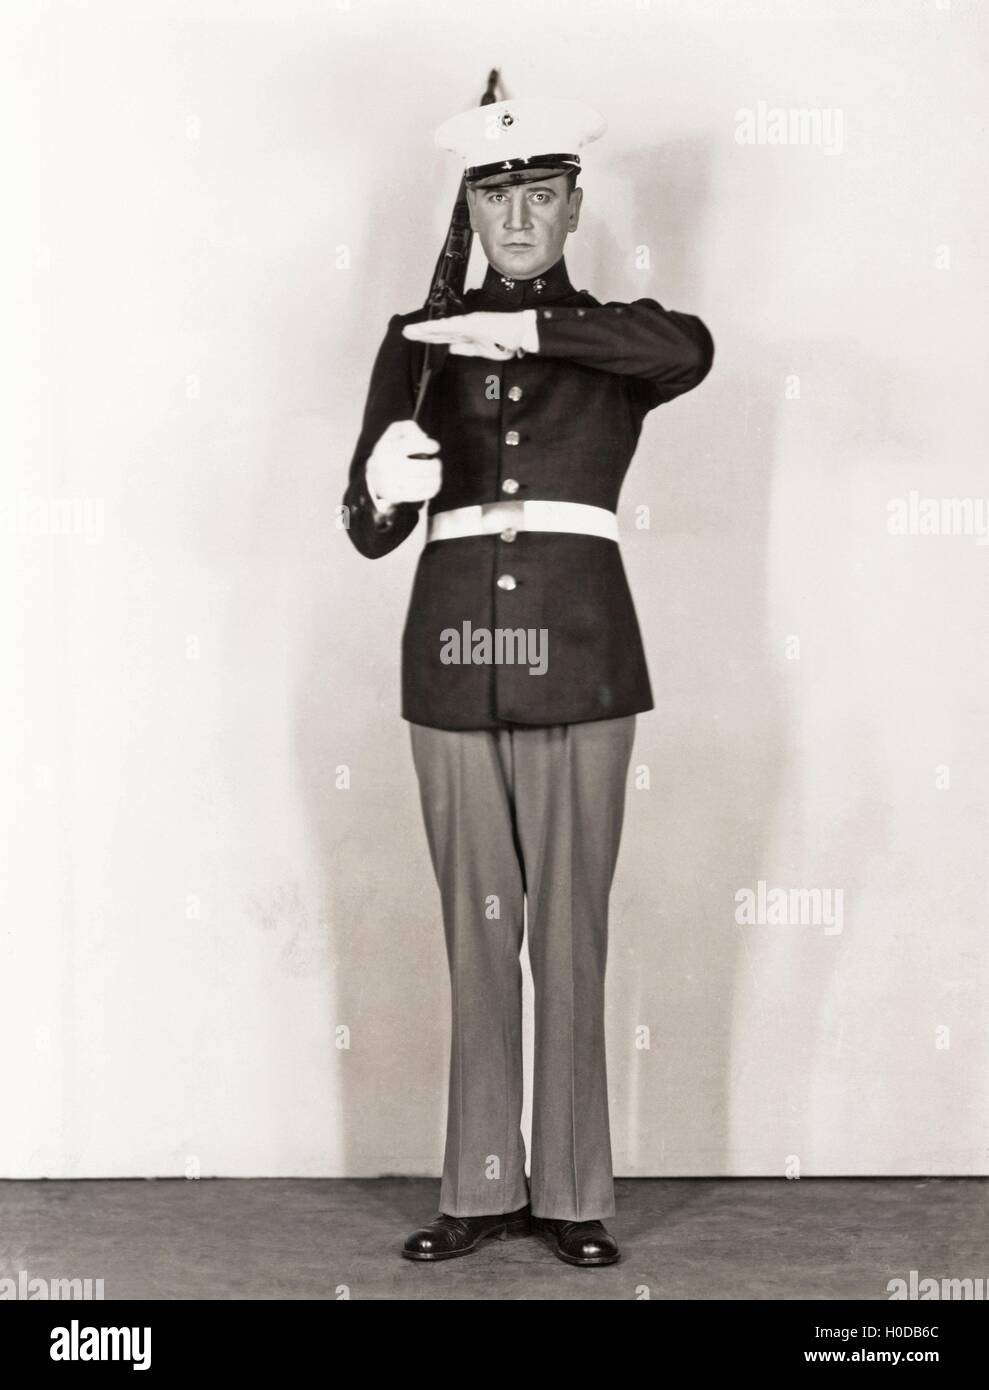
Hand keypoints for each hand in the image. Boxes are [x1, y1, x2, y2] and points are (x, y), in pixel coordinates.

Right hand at [365, 420, 441, 509]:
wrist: (373, 475)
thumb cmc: (391, 449)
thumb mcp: (396, 432)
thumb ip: (409, 428)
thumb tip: (423, 438)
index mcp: (389, 447)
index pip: (415, 444)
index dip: (430, 445)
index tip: (435, 447)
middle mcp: (388, 465)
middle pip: (425, 468)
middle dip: (436, 465)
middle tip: (436, 463)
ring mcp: (391, 482)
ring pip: (426, 483)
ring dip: (436, 478)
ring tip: (436, 474)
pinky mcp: (395, 495)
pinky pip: (421, 494)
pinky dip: (431, 489)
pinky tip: (432, 484)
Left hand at [403, 310, 538, 360]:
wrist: (521, 333)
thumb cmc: (506, 341)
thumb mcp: (482, 350)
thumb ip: (466, 349)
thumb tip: (450, 349)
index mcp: (466, 334)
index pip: (444, 337)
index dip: (429, 338)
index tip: (416, 338)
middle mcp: (464, 327)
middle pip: (439, 331)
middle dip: (422, 333)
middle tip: (406, 333)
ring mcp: (468, 323)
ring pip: (442, 328)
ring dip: (426, 330)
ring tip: (411, 331)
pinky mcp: (473, 323)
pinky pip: (452, 327)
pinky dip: (440, 328)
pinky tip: (428, 329)